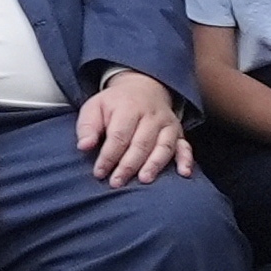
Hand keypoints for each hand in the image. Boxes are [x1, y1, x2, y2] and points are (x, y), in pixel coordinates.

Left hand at [76, 69, 192, 187]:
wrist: (143, 87)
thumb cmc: (115, 104)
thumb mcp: (95, 107)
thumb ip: (87, 127)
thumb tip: (84, 146)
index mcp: (128, 108)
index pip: (119, 135)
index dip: (109, 156)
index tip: (99, 172)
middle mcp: (151, 116)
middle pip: (141, 143)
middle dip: (128, 165)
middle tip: (116, 182)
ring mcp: (167, 124)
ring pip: (163, 146)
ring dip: (155, 164)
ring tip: (144, 180)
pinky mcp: (178, 132)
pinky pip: (185, 146)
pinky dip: (186, 160)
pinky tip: (184, 173)